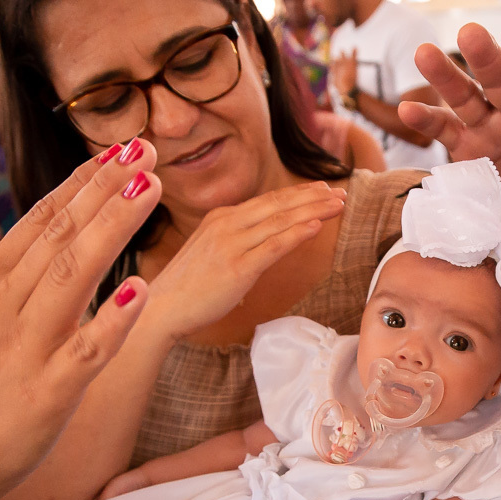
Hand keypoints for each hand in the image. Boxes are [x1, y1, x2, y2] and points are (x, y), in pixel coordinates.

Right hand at [0, 142, 158, 499]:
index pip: (42, 219)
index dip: (83, 182)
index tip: (121, 149)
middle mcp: (7, 305)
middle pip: (62, 235)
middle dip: (106, 189)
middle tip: (147, 149)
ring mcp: (28, 346)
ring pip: (74, 275)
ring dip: (113, 228)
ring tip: (150, 189)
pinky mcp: (49, 390)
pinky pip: (86, 348)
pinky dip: (113, 318)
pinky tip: (141, 287)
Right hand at [142, 182, 344, 342]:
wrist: (159, 309)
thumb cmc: (186, 289)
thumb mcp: (212, 254)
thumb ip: (237, 243)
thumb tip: (262, 243)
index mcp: (221, 218)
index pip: (267, 200)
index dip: (297, 194)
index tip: (322, 190)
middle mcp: (226, 224)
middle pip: (278, 205)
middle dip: (312, 197)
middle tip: (340, 192)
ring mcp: (231, 244)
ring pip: (280, 221)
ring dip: (313, 211)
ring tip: (338, 205)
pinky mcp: (237, 267)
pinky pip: (273, 246)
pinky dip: (297, 234)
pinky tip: (317, 227)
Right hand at [329, 50, 357, 96]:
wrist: (346, 90)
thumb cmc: (342, 95)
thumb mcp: (337, 98)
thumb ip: (334, 98)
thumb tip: (330, 103)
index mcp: (334, 77)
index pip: (332, 70)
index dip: (332, 66)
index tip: (332, 63)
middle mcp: (338, 70)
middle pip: (336, 63)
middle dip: (336, 59)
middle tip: (336, 56)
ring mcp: (344, 67)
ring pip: (343, 59)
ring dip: (343, 54)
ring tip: (342, 50)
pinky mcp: (351, 66)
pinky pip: (353, 57)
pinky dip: (354, 52)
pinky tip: (355, 48)